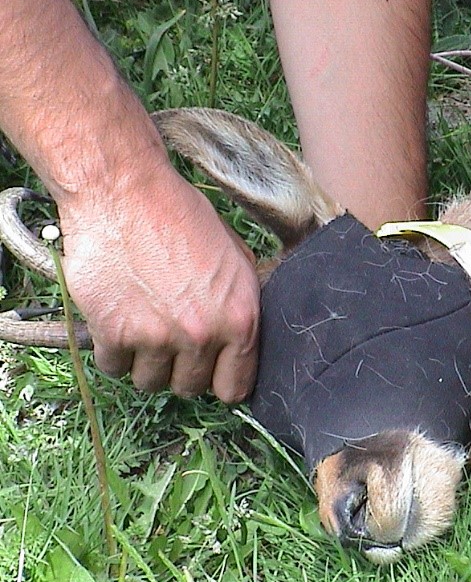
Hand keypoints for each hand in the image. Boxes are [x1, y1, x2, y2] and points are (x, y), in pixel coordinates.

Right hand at [55, 164, 259, 401]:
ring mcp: (156, 337)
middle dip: (181, 368)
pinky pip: (114, 368)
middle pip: (189, 388)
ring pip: (149, 382)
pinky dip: (114, 350)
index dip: (220, 379)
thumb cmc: (183, 217)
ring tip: (145, 324)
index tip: (209, 369)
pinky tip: (120, 319)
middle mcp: (201, 335)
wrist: (125, 192)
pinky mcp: (113, 333)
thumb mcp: (237, 258)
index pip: (234, 389)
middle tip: (172, 336)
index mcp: (240, 320)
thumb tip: (247, 344)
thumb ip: (243, 306)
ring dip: (146, 362)